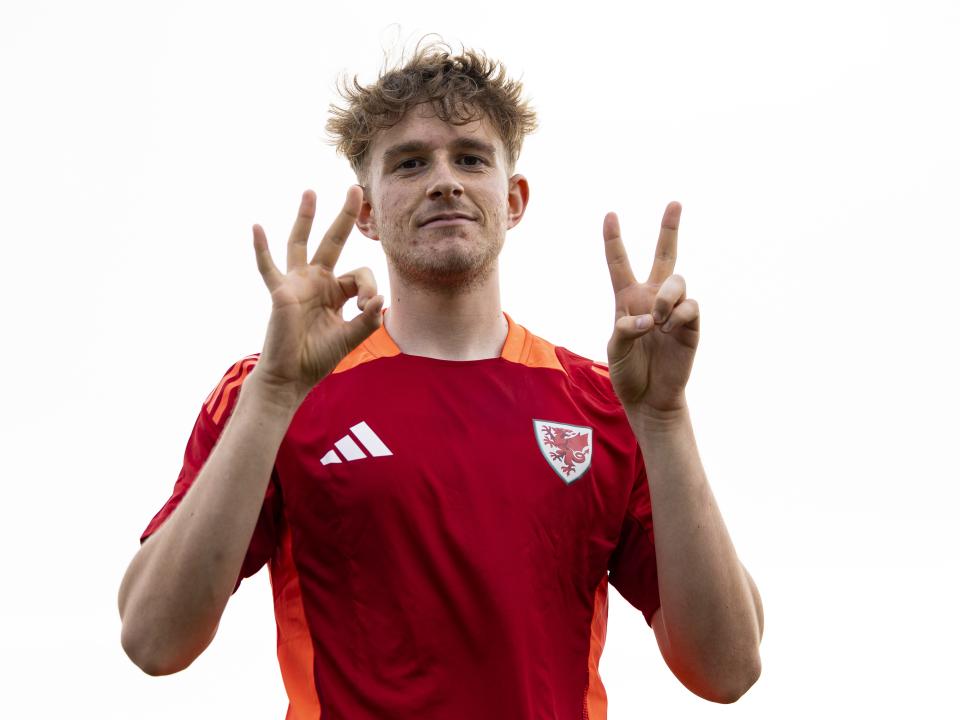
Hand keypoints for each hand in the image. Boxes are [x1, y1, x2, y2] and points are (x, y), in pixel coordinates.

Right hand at [251, 186, 382, 401]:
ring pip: (300, 243)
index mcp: (334, 291)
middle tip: (356, 189)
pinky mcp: (280, 292)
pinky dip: (261, 248)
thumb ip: (368, 319)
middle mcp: (316, 281)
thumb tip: (380, 298)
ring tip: (311, 192)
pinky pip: (267, 267)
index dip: (368, 286)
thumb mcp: (350, 337)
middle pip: (332, 241)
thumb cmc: (318, 357)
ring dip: (306, 217)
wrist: (292, 376)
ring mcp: (296, 283)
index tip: (367, 306)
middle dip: (345, 216)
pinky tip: (257, 227)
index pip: (358, 273)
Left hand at [604, 202, 699, 415]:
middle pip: (664, 256)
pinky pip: (690, 306)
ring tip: (658, 319)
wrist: (650, 399)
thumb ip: (626, 328)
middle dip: (670, 229)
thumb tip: (652, 318)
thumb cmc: (628, 373)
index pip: (619, 263)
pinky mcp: (691, 326)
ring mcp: (674, 310)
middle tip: (675, 203)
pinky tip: (669, 328)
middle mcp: (652, 298)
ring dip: (666, 296)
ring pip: (677, 281)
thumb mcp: (615, 349)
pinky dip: (678, 314)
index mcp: (627, 299)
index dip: (614, 239)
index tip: (610, 215)